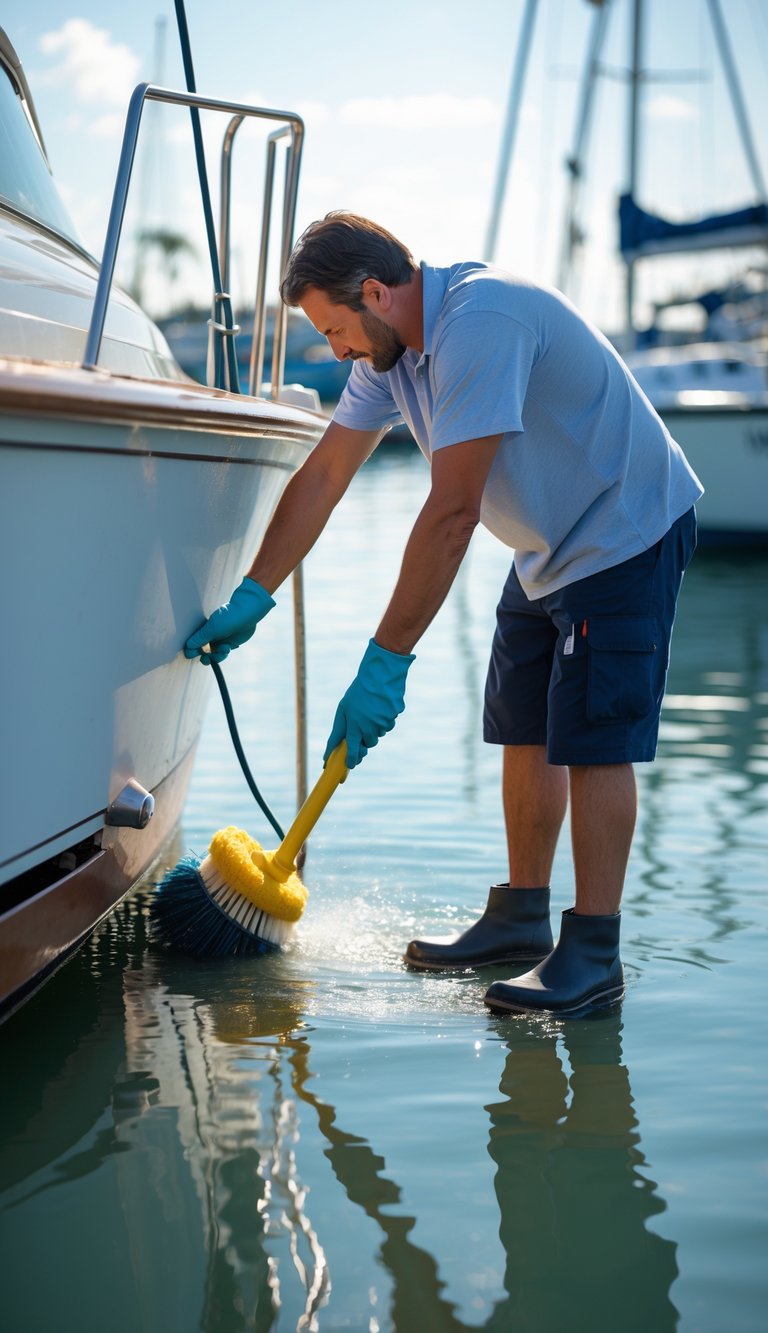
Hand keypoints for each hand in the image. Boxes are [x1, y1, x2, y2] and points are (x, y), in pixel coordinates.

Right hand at [184, 578, 274, 663]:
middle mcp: (210, 636)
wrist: (247, 613)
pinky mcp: (228, 644)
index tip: (192, 655)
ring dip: (216, 656)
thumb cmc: (228, 618)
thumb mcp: (212, 629)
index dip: (191, 651)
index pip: (193, 643)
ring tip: (223, 650)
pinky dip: (223, 654)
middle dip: (203, 657)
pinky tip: (226, 648)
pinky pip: (222, 654)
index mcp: (203, 631)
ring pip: (212, 655)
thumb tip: (188, 647)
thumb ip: (200, 639)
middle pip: (202, 652)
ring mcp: (219, 640)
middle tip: (206, 659)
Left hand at [324, 638, 414, 768]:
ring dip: (374, 727)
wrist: (380, 674)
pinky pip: (389, 723)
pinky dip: (384, 718)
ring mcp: (385, 722)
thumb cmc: (358, 692)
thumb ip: (339, 729)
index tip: (350, 766)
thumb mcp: (343, 709)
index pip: (352, 750)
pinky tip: (381, 705)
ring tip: (371, 709)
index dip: (351, 760)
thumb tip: (334, 748)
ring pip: (379, 733)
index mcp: (355, 725)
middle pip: (368, 744)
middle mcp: (370, 727)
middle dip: (364, 740)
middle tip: (362, 727)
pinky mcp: (395, 715)